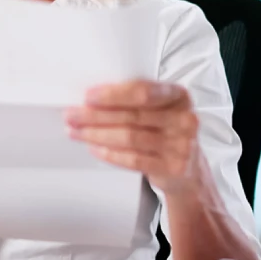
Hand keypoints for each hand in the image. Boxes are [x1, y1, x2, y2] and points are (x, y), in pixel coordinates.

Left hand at [66, 80, 200, 194]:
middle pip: (131, 116)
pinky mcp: (173, 167)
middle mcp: (184, 119)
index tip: (88, 97)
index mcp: (179, 96)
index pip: (143, 91)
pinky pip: (134, 160)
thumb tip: (91, 100)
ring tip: (77, 132)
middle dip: (95, 116)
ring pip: (129, 138)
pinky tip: (95, 148)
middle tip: (72, 116)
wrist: (188, 168)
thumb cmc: (166, 131)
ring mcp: (181, 145)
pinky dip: (111, 155)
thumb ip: (135, 100)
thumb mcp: (159, 109)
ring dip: (97, 135)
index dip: (113, 95)